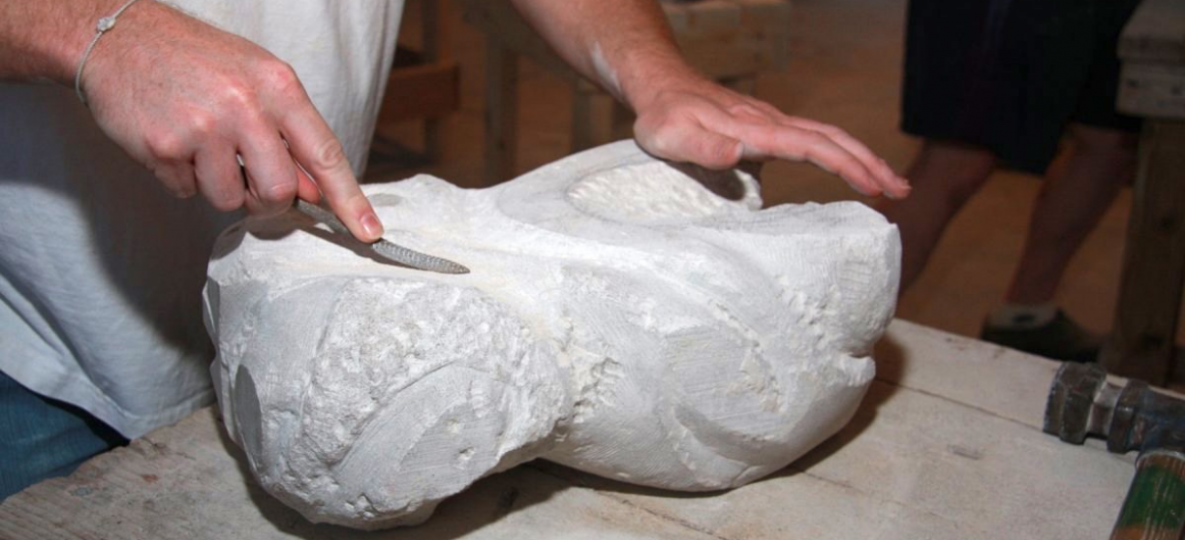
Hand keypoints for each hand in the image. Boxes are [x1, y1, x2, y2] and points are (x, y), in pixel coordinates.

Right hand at [79, 2, 382, 240]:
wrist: (121, 37)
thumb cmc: (197, 60)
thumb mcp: (257, 79)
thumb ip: (289, 133)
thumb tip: (314, 190)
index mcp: (278, 86)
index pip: (325, 153)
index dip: (349, 199)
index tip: (369, 231)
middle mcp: (245, 106)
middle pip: (279, 190)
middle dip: (266, 198)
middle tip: (248, 178)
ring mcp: (203, 128)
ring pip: (229, 199)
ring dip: (218, 185)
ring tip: (202, 145)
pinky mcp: (164, 147)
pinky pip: (187, 191)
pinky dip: (182, 176)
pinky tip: (173, 141)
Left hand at [632, 78, 910, 198]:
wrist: (660, 86)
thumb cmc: (663, 117)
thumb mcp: (670, 137)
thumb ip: (703, 148)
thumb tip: (737, 155)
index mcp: (755, 130)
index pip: (812, 146)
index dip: (847, 166)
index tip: (875, 187)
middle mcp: (770, 122)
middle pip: (832, 138)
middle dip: (870, 163)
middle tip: (902, 192)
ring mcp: (771, 123)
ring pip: (827, 136)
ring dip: (861, 158)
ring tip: (889, 185)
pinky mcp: (766, 128)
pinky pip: (813, 138)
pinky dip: (839, 153)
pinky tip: (847, 170)